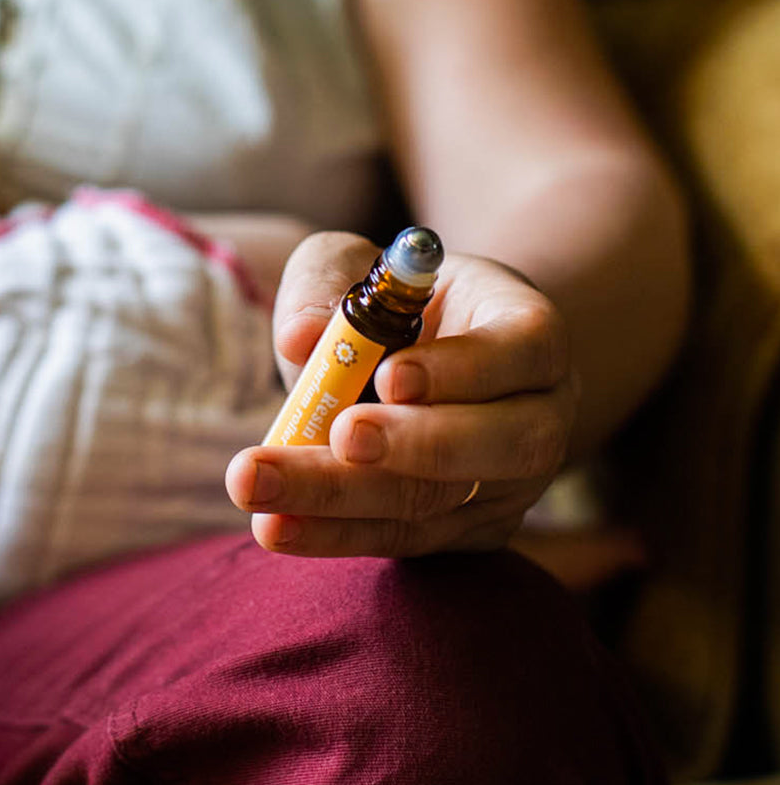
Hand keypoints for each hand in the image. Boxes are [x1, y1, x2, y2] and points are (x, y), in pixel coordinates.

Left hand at [226, 232, 577, 557]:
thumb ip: (326, 284)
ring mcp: (512, 484)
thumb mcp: (355, 264)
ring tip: (262, 485)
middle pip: (504, 444)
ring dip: (344, 498)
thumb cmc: (390, 299)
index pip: (523, 349)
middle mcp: (540, 414)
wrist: (423, 359)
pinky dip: (334, 532)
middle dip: (413, 445)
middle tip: (337, 435)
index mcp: (529, 332)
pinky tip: (274, 524)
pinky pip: (403, 537)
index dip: (463, 367)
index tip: (388, 375)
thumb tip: (300, 337)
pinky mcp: (467, 530)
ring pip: (440, 502)